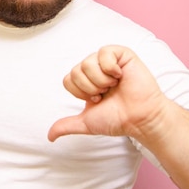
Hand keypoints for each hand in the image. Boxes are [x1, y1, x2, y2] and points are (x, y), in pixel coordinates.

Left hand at [48, 45, 168, 141]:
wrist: (139, 119)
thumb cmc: (117, 119)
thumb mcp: (86, 123)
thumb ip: (66, 126)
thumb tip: (49, 136)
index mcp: (86, 81)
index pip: (68, 79)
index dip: (80, 93)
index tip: (97, 100)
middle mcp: (95, 69)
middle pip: (76, 71)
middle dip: (90, 88)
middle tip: (107, 93)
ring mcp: (108, 61)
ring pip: (87, 63)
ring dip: (101, 80)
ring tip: (114, 86)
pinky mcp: (122, 54)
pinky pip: (104, 52)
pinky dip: (110, 67)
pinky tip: (120, 75)